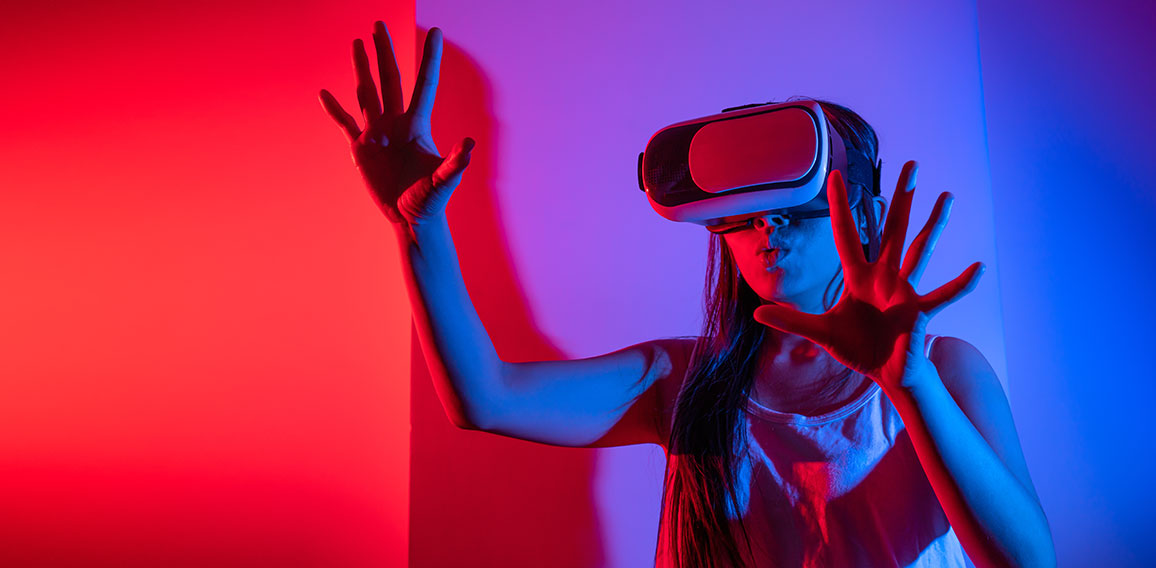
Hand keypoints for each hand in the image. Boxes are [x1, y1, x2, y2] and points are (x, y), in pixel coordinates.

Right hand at [319, 23, 473, 224]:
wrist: (410, 218)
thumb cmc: (430, 201)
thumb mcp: (443, 181)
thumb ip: (454, 163)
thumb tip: (469, 145)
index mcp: (416, 125)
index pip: (424, 84)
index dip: (430, 58)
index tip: (436, 31)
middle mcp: (396, 123)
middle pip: (390, 79)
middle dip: (384, 51)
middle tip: (378, 24)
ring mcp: (377, 134)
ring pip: (367, 93)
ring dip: (361, 68)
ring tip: (357, 43)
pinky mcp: (361, 149)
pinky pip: (345, 123)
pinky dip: (334, 109)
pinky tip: (324, 93)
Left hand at [753, 161, 983, 391]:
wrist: (885, 373)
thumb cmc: (858, 348)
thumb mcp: (820, 332)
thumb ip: (791, 320)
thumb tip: (758, 312)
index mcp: (859, 276)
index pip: (846, 233)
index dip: (840, 206)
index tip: (835, 175)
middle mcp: (884, 275)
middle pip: (893, 229)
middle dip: (901, 198)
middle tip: (911, 164)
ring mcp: (905, 290)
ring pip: (920, 250)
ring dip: (934, 224)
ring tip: (947, 195)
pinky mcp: (919, 311)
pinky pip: (942, 296)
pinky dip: (960, 284)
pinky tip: (978, 268)